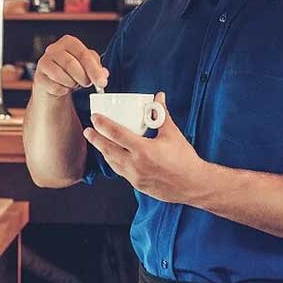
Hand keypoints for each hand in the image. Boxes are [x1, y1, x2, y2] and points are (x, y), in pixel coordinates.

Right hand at [33, 35, 108, 97]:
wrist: (54, 84)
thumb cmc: (72, 72)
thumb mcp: (87, 66)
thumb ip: (97, 68)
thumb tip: (103, 73)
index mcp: (68, 42)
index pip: (83, 54)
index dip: (94, 69)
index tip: (102, 82)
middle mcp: (54, 49)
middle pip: (71, 64)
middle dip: (83, 77)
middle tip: (87, 84)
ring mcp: (43, 63)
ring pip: (62, 76)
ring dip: (72, 84)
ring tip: (74, 83)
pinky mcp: (39, 78)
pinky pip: (55, 87)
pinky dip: (63, 91)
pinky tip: (63, 87)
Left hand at [83, 92, 206, 203]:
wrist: (194, 185)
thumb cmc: (185, 159)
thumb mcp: (172, 134)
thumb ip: (162, 114)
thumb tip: (159, 97)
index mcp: (144, 150)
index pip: (116, 134)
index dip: (102, 124)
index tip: (94, 118)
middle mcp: (136, 165)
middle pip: (108, 149)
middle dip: (95, 139)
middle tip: (88, 130)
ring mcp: (135, 177)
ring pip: (112, 162)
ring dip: (103, 151)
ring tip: (97, 141)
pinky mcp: (137, 185)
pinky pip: (120, 171)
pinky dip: (114, 162)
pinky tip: (112, 156)